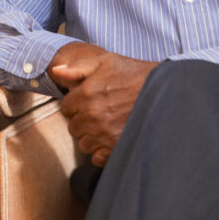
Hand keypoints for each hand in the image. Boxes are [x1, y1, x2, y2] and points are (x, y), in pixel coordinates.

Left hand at [48, 42, 157, 166]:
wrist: (163, 90)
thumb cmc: (134, 74)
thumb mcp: (105, 61)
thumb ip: (77, 67)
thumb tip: (56, 71)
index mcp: (86, 94)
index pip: (65, 109)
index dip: (75, 106)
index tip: (86, 103)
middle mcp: (93, 116)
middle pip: (73, 128)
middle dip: (81, 121)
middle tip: (97, 113)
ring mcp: (105, 133)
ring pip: (83, 143)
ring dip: (90, 137)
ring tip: (105, 126)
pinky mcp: (117, 146)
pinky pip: (97, 158)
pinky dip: (101, 151)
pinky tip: (110, 139)